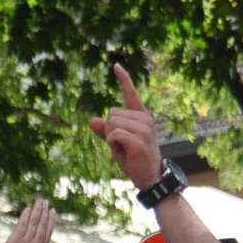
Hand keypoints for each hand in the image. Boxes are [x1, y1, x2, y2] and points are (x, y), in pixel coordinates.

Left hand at [0, 198, 53, 242]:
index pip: (46, 235)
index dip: (50, 224)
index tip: (53, 214)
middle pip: (43, 226)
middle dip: (46, 214)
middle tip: (48, 203)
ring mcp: (26, 242)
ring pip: (35, 223)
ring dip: (39, 211)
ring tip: (42, 201)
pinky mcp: (16, 240)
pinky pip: (23, 224)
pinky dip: (26, 215)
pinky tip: (28, 208)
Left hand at [89, 64, 163, 191]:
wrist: (150, 177)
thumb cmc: (133, 158)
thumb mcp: (117, 142)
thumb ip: (105, 130)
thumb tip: (92, 120)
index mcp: (141, 116)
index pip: (131, 94)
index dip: (123, 79)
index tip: (115, 66)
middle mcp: (145, 119)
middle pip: (111, 113)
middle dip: (109, 129)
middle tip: (121, 144)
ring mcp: (144, 129)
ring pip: (111, 123)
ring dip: (111, 138)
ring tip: (124, 148)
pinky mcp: (139, 141)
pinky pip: (113, 134)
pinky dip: (111, 143)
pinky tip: (122, 151)